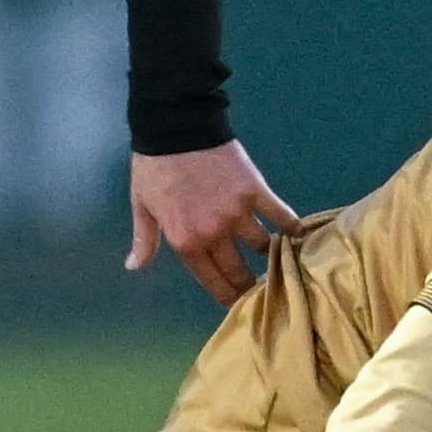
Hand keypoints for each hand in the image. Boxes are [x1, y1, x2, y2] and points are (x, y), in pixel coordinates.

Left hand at [128, 138, 293, 304]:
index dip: (227, 297)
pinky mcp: (256, 192)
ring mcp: (239, 214)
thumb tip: (133, 267)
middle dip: (249, 285)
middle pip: (240, 272)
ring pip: (261, 247)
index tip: (236, 303)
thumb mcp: (141, 206)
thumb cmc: (155, 167)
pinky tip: (297, 235)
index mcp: (187, 243)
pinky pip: (280, 215)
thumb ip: (144, 240)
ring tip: (274, 258)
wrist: (176, 127)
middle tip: (257, 288)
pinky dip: (291, 226)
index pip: (214, 282)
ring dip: (267, 254)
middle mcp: (215, 235)